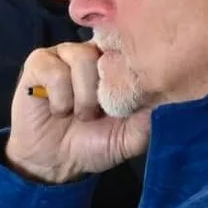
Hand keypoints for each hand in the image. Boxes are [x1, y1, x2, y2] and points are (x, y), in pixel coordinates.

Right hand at [7, 42, 148, 185]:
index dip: (130, 68)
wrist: (56, 162)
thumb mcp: (132, 136)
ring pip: (81, 58)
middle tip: (100, 114)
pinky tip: (58, 111)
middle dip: (105, 90)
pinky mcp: (38, 63)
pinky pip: (53, 70)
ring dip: (82, 96)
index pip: (130, 45)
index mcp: (117, 64)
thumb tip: (169, 96)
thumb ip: (151, 117)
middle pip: (107, 51)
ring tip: (79, 115)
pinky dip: (60, 97)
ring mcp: (63, 54)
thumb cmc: (95, 144)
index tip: (128, 95)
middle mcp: (91, 52)